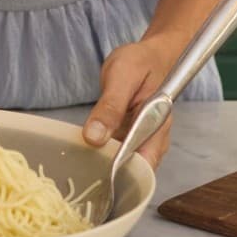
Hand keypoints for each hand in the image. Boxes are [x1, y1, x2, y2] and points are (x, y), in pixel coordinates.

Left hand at [82, 37, 179, 167]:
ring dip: (106, 170)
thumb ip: (110, 107)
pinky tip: (86, 158)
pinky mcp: (131, 138)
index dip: (121, 179)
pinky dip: (104, 157)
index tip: (96, 182)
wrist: (149, 55)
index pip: (142, 167)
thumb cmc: (140, 61)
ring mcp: (143, 141)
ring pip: (126, 167)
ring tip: (80, 172)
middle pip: (135, 173)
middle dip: (110, 180)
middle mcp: (154, 140)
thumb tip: (94, 138)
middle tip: (81, 179)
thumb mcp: (122, 76)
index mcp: (156, 126)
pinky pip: (119, 155)